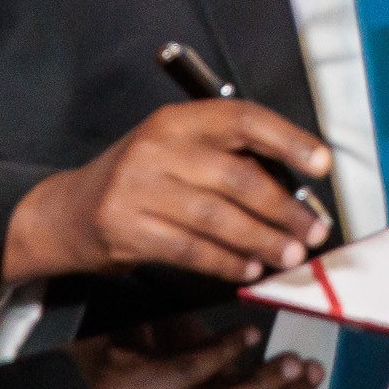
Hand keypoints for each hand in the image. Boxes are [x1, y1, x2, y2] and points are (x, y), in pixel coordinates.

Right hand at [4, 100, 334, 286]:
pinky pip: (190, 249)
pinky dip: (226, 262)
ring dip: (262, 240)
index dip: (288, 140)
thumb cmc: (139, 180)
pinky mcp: (125, 228)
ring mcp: (137, 188)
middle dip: (284, 209)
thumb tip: (297, 189)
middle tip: (315, 229)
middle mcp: (157, 147)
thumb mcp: (176, 151)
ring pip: (217, 218)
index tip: (322, 164)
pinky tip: (249, 269)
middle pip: (237, 177)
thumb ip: (226, 159)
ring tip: (291, 254)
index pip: (243, 119)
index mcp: (178, 120)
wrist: (67, 212)